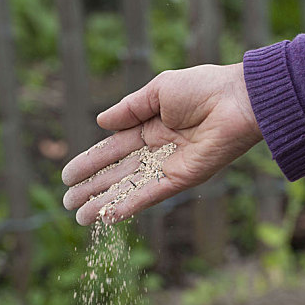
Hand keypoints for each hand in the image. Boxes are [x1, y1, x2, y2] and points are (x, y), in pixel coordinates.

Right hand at [62, 63, 261, 224]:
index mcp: (150, 126)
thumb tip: (100, 123)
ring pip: (131, 187)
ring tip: (80, 217)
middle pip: (118, 172)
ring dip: (105, 202)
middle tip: (68, 202)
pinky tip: (108, 216)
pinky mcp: (183, 178)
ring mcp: (169, 165)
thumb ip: (129, 108)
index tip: (67, 175)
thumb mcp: (158, 90)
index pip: (113, 148)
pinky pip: (152, 194)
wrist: (237, 100)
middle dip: (92, 187)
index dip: (90, 161)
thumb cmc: (202, 88)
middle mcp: (157, 149)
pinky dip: (130, 205)